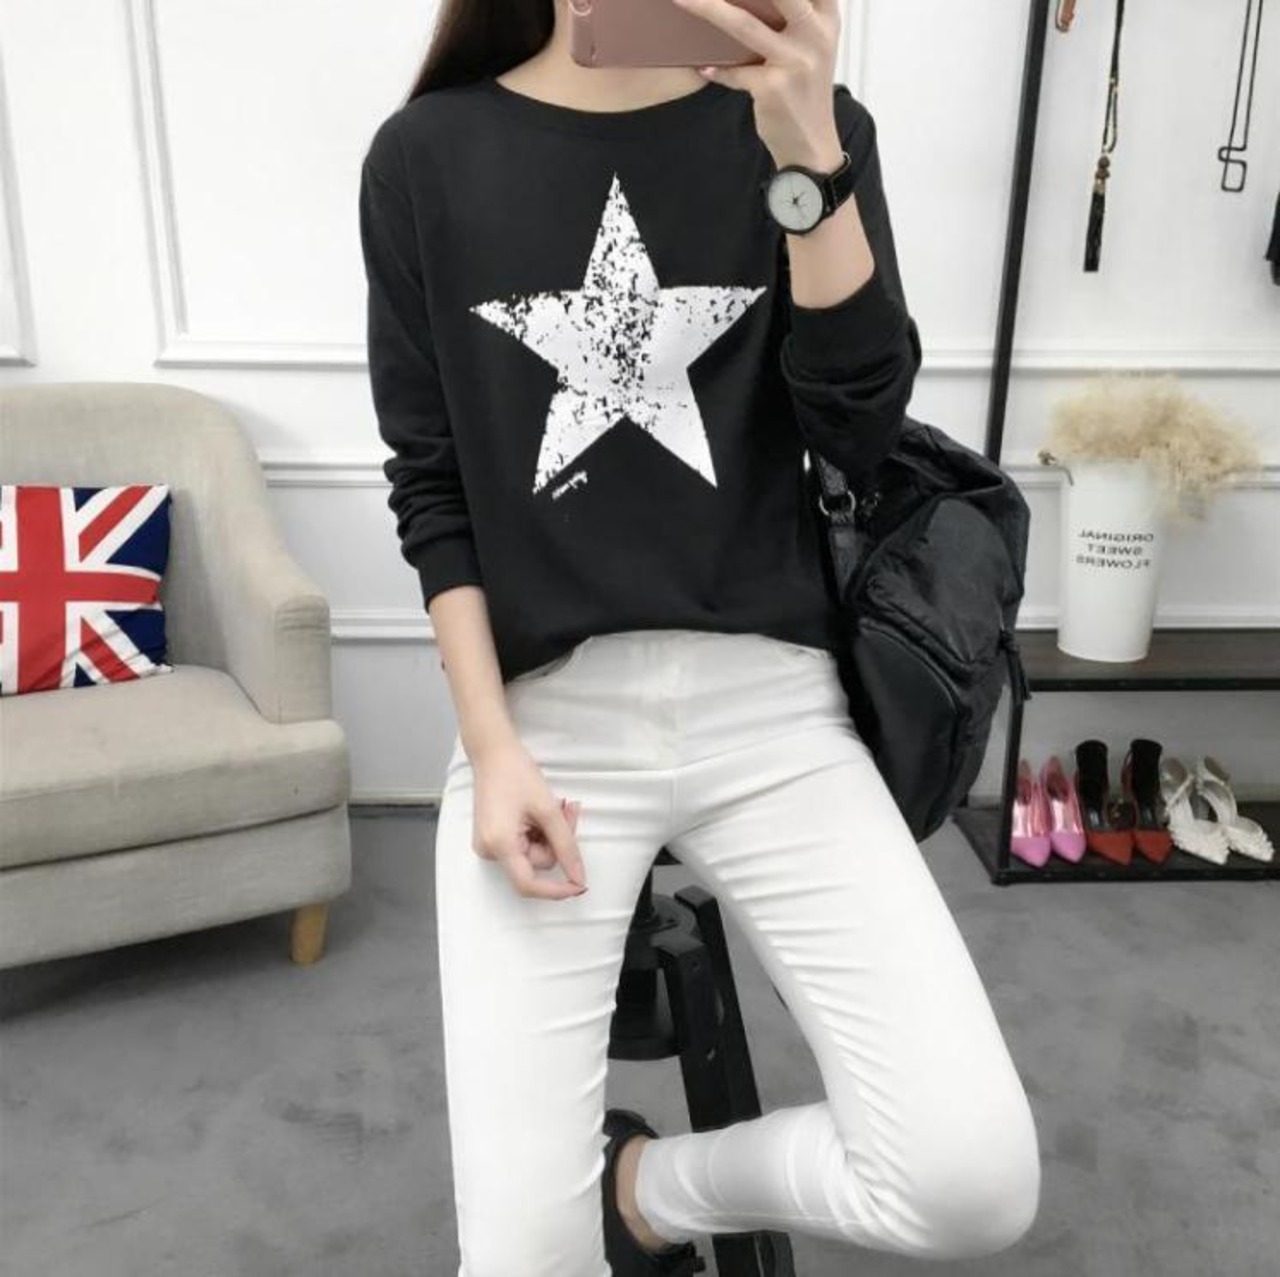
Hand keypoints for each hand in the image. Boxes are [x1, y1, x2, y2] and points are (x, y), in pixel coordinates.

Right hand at [470, 737, 587, 899]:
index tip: (579, 885)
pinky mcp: (493, 838)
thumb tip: (578, 876)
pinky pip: (524, 845)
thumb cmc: (516, 774)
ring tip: (554, 805)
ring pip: (533, 854)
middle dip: (556, 841)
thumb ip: (566, 845)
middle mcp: (489, 851)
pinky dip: (538, 831)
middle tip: (567, 812)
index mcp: (499, 845)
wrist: (493, 753)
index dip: (556, 890)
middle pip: (536, 864)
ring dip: (550, 834)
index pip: (528, 884)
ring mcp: (489, 845)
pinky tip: (539, 811)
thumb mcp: (548, 810)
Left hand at [671, 0, 843, 169]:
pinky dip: (717, 71)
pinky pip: (735, 72)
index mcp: (825, 17)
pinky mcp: (774, 88)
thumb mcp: (811, 45)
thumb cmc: (804, 90)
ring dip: (709, 9)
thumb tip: (740, 3)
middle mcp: (815, 34)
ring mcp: (795, 61)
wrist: (810, 144)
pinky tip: (702, 68)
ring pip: (744, 26)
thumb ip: (795, 14)